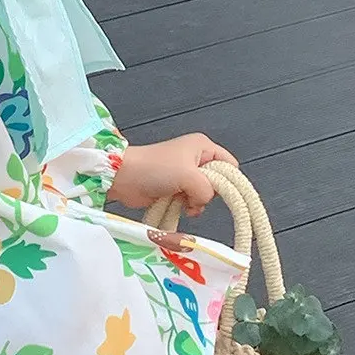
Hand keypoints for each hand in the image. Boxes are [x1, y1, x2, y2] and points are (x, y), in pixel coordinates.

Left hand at [109, 134, 238, 217]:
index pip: (230, 165)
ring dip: (196, 203)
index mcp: (203, 147)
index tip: (218, 192)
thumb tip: (204, 201)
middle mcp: (196, 159)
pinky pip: (191, 202)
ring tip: (184, 202)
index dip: (228, 180)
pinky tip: (179, 208)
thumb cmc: (155, 169)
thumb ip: (207, 189)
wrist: (124, 178)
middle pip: (218, 182)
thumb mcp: (189, 176)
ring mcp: (184, 175)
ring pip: (204, 195)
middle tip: (196, 195)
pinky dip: (187, 207)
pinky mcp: (174, 189)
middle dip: (209, 194)